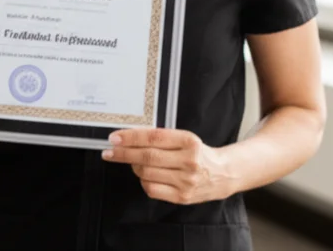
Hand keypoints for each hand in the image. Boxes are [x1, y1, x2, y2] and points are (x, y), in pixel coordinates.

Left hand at [102, 128, 237, 204]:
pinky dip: (143, 181)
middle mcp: (188, 161)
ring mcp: (185, 180)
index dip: (131, 137)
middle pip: (147, 157)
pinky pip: (152, 189)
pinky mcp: (182, 196)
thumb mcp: (185, 139)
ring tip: (133, 162)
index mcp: (189, 141)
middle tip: (109, 151)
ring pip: (147, 174)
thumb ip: (162, 138)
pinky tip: (144, 175)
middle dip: (124, 153)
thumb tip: (129, 138)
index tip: (114, 138)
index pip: (153, 137)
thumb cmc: (199, 153)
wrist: (223, 174)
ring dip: (133, 167)